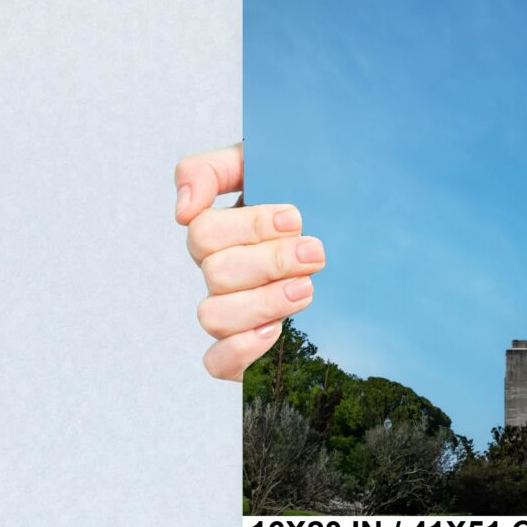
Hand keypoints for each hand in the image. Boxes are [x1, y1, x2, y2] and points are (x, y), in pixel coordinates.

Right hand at [175, 143, 324, 380]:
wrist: (343, 229)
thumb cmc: (296, 195)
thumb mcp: (258, 163)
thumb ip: (212, 170)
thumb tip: (184, 209)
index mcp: (218, 231)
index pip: (204, 231)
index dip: (250, 227)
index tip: (295, 219)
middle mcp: (218, 273)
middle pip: (216, 273)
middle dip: (271, 262)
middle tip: (314, 252)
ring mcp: (229, 311)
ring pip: (213, 316)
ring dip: (263, 302)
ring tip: (306, 288)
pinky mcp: (243, 349)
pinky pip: (216, 363)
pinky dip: (241, 350)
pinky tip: (276, 331)